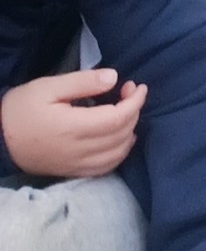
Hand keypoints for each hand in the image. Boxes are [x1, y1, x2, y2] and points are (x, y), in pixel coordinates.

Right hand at [1, 71, 146, 179]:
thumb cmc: (22, 108)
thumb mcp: (49, 86)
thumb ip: (83, 82)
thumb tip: (114, 78)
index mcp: (71, 128)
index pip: (118, 118)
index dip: (135, 101)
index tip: (137, 86)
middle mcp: (75, 151)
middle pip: (121, 135)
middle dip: (134, 111)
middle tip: (128, 92)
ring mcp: (73, 165)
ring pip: (116, 155)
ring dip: (129, 132)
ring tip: (126, 112)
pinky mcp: (69, 172)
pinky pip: (103, 169)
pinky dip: (119, 153)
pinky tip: (119, 137)